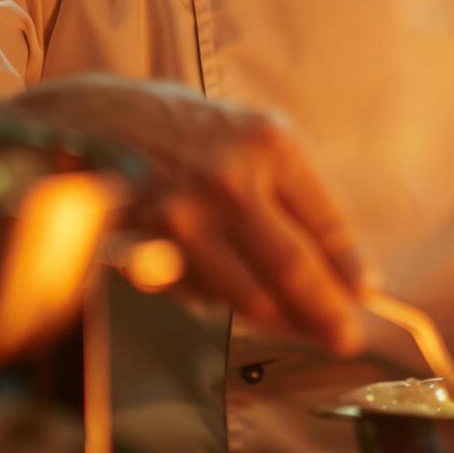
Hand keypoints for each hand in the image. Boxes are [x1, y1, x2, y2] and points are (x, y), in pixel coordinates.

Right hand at [0, 75, 364, 353]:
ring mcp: (187, 216)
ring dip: (279, 319)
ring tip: (300, 330)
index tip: (366, 292)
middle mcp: (233, 179)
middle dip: (326, 311)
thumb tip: (330, 254)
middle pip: (293, 267)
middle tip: (345, 337)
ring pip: (246, 292)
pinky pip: (199, 292)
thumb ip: (285, 188)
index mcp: (269, 144)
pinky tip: (241, 305)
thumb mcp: (243, 134)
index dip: (348, 265)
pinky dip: (224, 305)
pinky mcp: (149, 244)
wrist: (87, 115)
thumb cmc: (175, 124)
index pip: (324, 221)